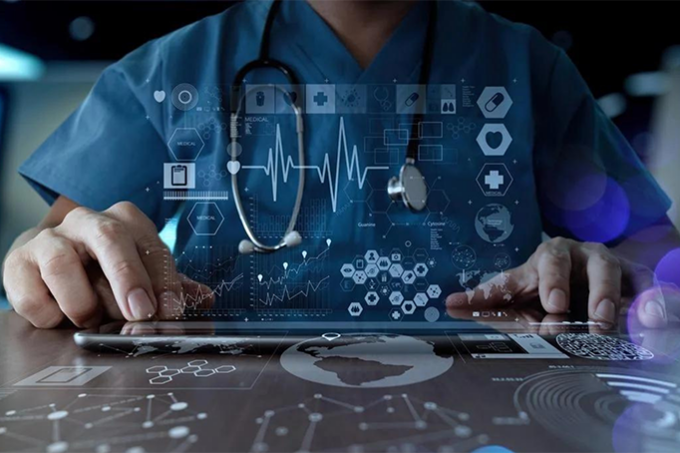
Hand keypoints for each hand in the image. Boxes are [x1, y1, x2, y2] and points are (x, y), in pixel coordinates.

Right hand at [3, 202, 212, 327]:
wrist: (46, 262)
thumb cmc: (104, 270)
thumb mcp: (142, 273)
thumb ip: (172, 286)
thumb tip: (204, 299)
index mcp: (125, 221)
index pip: (151, 245)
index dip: (164, 280)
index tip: (172, 310)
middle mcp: (87, 221)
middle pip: (110, 239)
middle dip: (128, 277)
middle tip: (140, 313)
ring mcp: (49, 240)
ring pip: (64, 265)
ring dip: (83, 302)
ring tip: (92, 319)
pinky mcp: (17, 263)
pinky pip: (32, 293)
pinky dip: (49, 314)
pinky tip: (60, 318)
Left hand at [445, 237, 676, 328]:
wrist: (582, 283)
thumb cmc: (542, 292)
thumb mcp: (515, 298)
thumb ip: (485, 303)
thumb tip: (448, 304)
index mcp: (540, 260)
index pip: (537, 266)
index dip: (542, 282)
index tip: (547, 305)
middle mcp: (572, 255)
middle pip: (569, 260)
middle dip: (564, 282)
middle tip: (560, 309)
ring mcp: (603, 263)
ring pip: (607, 269)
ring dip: (605, 295)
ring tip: (603, 322)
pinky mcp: (631, 276)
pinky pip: (643, 283)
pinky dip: (649, 299)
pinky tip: (650, 320)